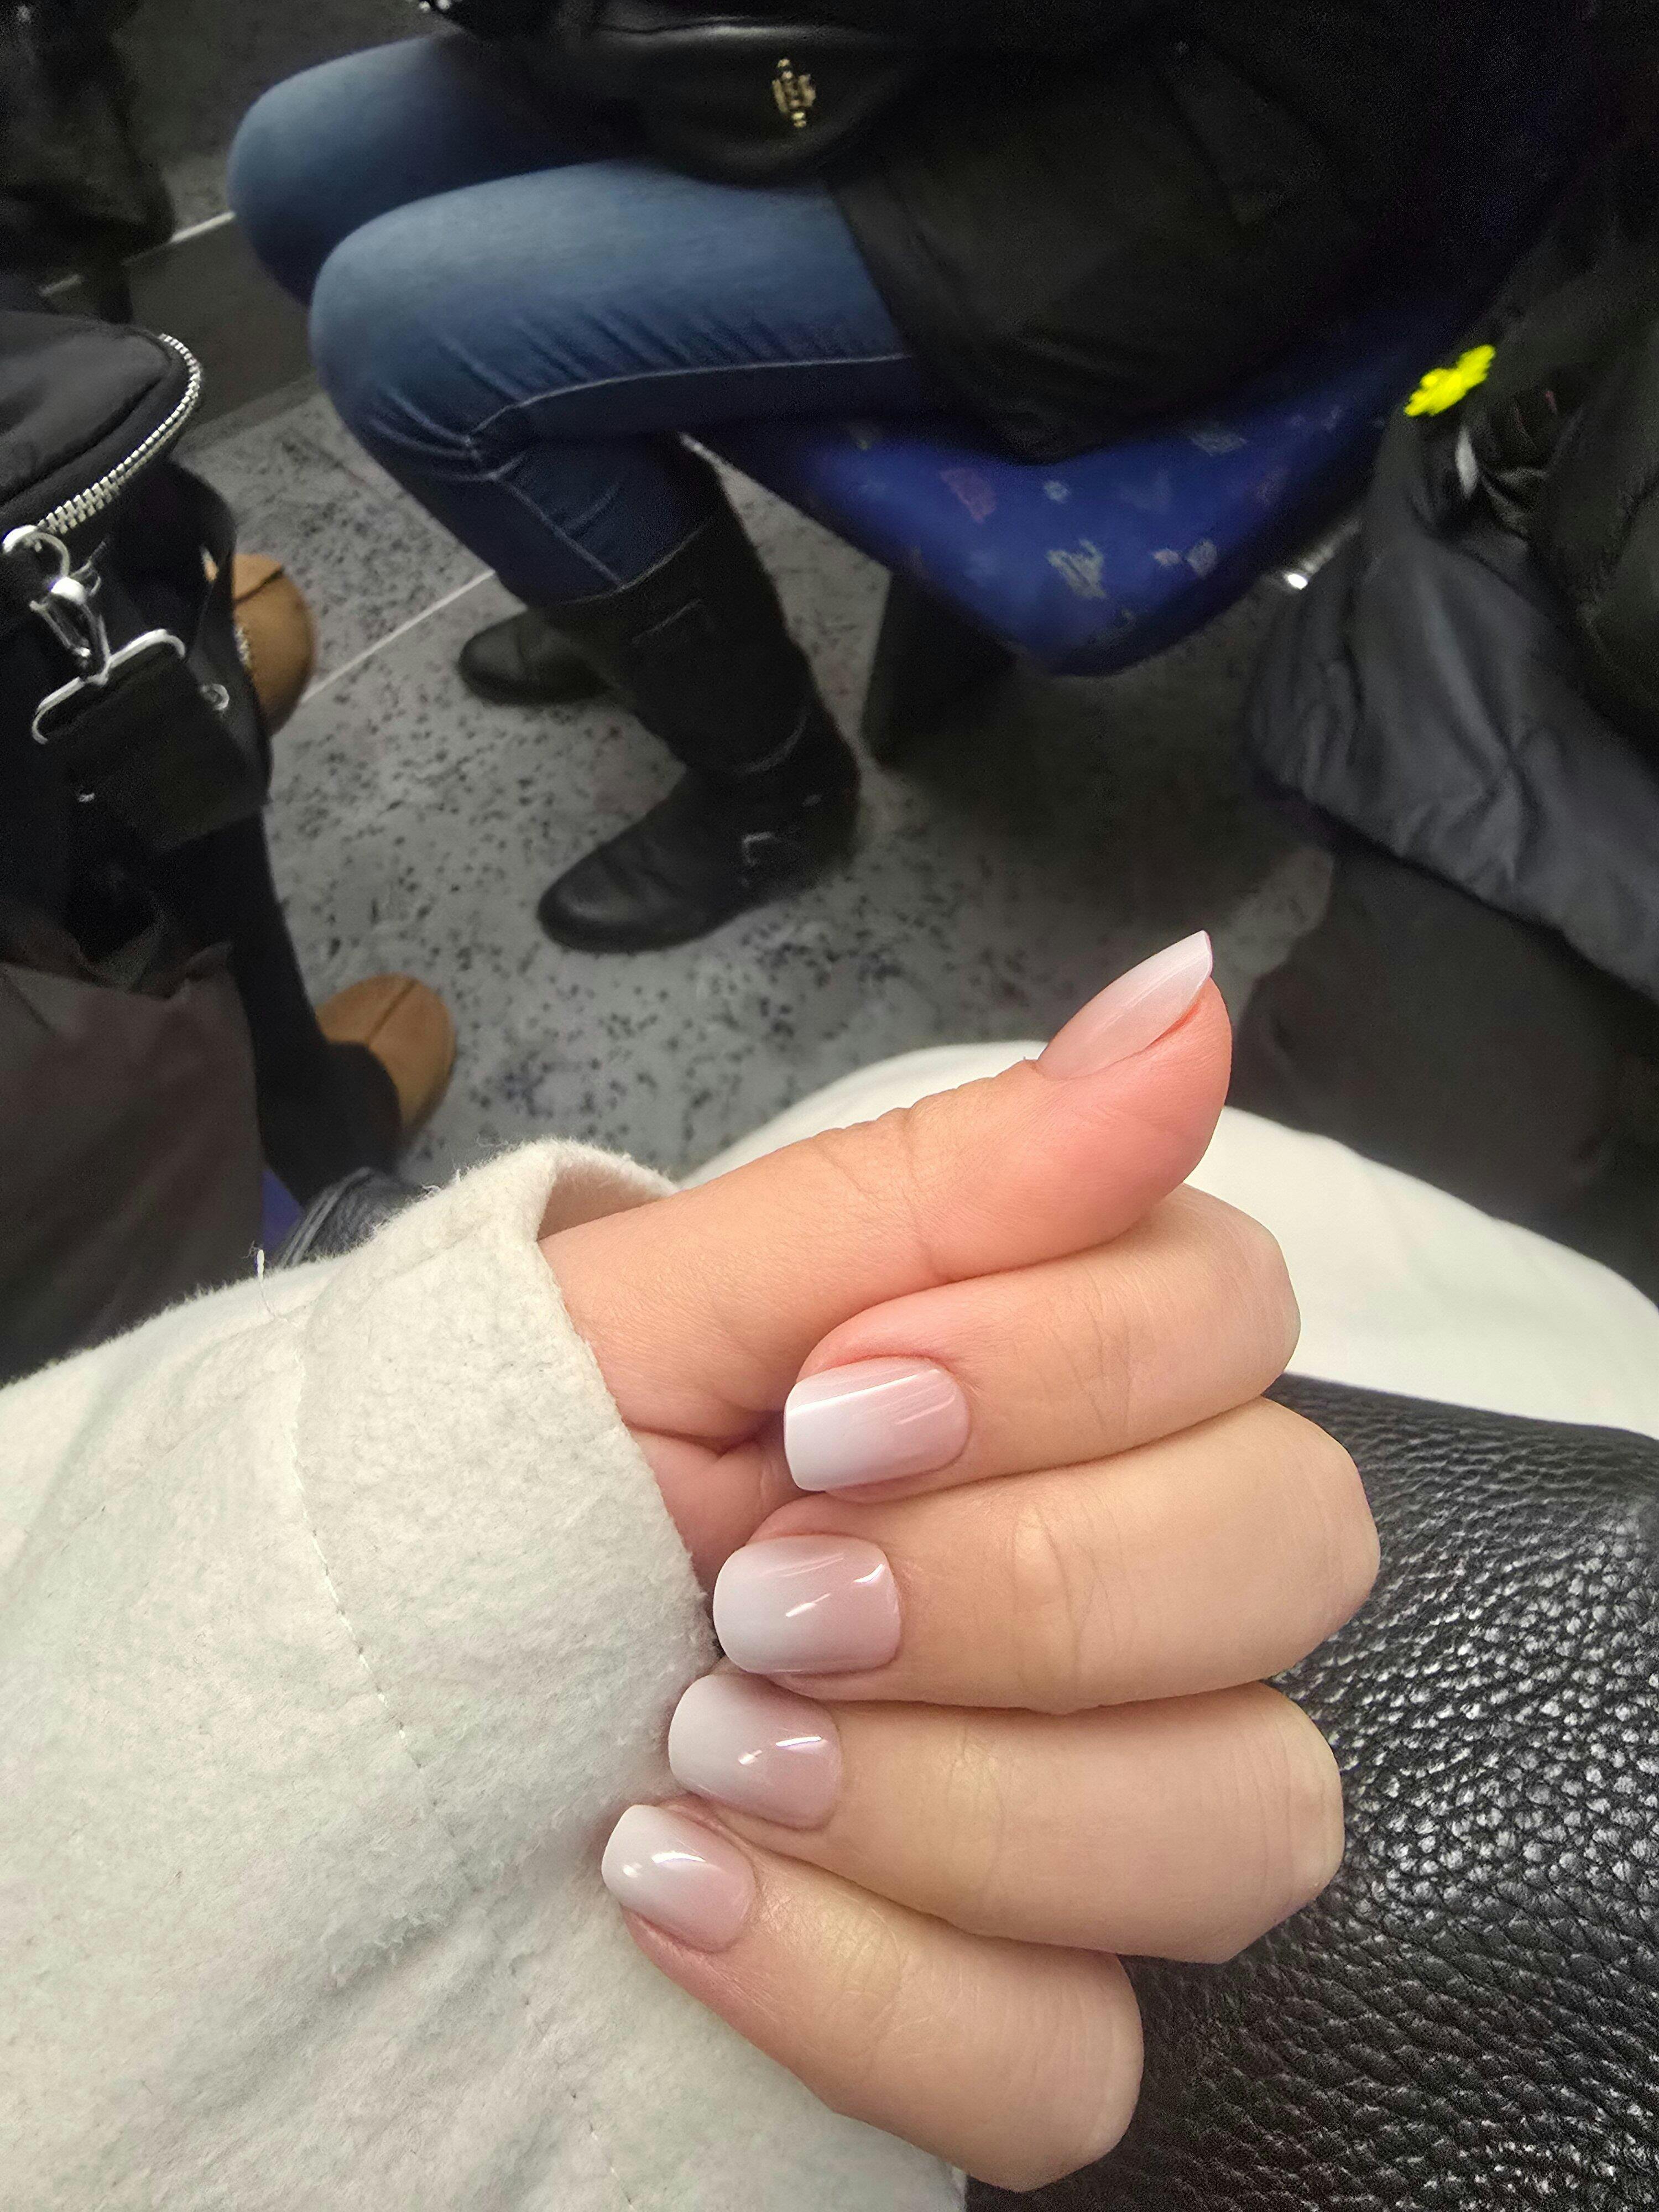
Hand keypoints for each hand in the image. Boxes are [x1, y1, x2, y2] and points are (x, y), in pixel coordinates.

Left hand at [543, 939, 1376, 2189]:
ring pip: (1234, 1822)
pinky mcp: (1024, 2010)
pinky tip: (693, 1904)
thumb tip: (1192, 992)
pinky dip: (875, 1991)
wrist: (361, 1710)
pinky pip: (1079, 2060)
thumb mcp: (669, 1309)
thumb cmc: (508, 1470)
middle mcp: (1128, 1581)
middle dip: (1016, 1584)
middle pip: (1288, 1555)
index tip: (830, 1404)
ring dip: (951, 1800)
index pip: (1237, 1322)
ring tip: (705, 1752)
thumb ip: (951, 1174)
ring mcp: (1098, 1807)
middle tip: (767, 1590)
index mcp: (1057, 1377)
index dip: (1062, 1367)